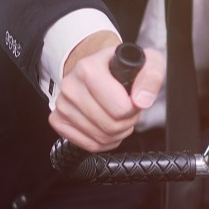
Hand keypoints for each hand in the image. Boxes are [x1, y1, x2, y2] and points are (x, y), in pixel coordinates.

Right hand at [48, 31, 165, 151]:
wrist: (99, 67)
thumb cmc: (121, 67)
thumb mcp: (146, 62)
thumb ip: (150, 78)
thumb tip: (142, 101)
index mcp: (88, 68)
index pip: (120, 108)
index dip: (134, 108)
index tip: (133, 99)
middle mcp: (71, 86)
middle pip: (110, 125)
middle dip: (127, 121)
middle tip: (127, 108)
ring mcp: (62, 105)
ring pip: (100, 138)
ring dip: (117, 132)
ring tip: (117, 115)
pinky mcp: (58, 120)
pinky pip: (89, 145)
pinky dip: (103, 141)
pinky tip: (106, 125)